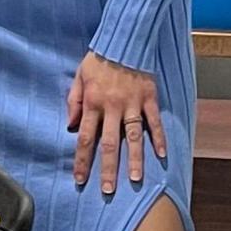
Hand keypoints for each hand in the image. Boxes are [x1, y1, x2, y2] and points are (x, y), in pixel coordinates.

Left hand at [68, 51, 164, 194]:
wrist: (124, 40)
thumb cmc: (99, 59)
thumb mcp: (79, 76)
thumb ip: (73, 101)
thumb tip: (69, 125)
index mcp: (92, 103)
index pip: (84, 138)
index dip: (82, 160)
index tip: (80, 179)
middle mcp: (112, 107)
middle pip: (109, 143)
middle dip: (107, 169)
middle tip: (107, 190)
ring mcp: (132, 104)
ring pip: (133, 137)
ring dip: (134, 159)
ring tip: (135, 179)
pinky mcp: (149, 98)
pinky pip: (154, 121)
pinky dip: (158, 138)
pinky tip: (161, 154)